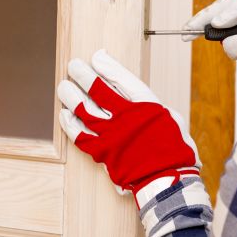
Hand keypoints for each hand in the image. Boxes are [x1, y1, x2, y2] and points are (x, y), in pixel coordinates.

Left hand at [56, 49, 200, 208]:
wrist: (169, 179)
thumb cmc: (173, 149)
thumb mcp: (170, 117)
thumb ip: (148, 102)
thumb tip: (130, 88)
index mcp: (145, 106)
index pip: (121, 79)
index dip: (106, 66)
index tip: (96, 57)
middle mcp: (126, 118)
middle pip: (97, 90)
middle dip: (83, 75)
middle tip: (74, 66)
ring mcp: (112, 135)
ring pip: (84, 110)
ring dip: (71, 96)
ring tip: (64, 86)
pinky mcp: (102, 152)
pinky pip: (79, 136)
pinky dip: (70, 124)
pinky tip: (64, 114)